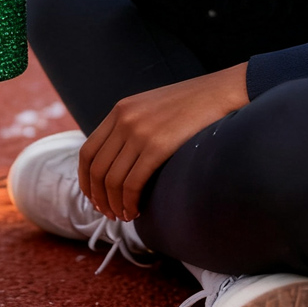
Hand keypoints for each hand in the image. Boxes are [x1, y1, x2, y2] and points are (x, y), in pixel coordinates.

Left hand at [79, 64, 248, 220]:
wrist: (222, 91)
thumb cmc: (192, 104)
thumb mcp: (152, 107)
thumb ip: (132, 126)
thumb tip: (120, 161)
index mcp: (119, 110)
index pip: (87, 151)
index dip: (85, 180)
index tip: (93, 197)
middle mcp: (124, 120)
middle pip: (96, 169)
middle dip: (98, 197)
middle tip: (109, 214)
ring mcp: (139, 132)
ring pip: (112, 180)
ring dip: (114, 204)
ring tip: (124, 216)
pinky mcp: (158, 146)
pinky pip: (133, 183)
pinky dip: (130, 202)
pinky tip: (136, 210)